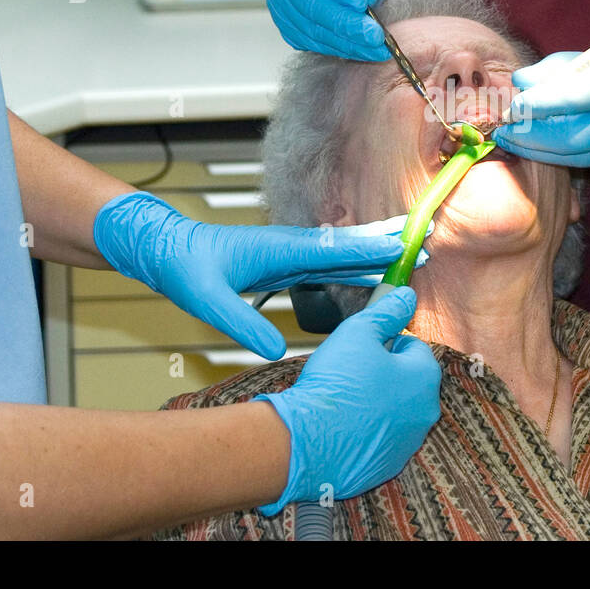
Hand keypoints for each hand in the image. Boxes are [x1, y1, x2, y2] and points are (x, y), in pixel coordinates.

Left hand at [93, 192, 424, 358]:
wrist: (167, 249)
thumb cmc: (185, 268)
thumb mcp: (207, 300)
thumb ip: (240, 323)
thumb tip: (273, 351)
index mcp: (279, 249)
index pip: (332, 250)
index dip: (367, 250)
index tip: (400, 247)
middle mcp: (291, 246)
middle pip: (347, 244)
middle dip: (384, 242)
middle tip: (421, 237)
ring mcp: (291, 253)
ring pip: (342, 253)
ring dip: (374, 253)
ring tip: (408, 252)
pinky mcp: (287, 262)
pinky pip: (329, 264)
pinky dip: (354, 265)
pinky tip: (370, 274)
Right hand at [256, 286, 440, 513]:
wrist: (307, 442)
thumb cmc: (335, 383)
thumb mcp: (358, 332)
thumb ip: (387, 311)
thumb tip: (406, 296)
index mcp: (425, 377)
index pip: (413, 347)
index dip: (386, 342)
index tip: (364, 346)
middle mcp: (425, 412)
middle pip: (407, 380)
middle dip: (383, 373)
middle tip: (350, 372)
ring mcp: (408, 442)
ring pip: (394, 410)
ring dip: (376, 403)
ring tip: (343, 399)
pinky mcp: (388, 465)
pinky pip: (380, 438)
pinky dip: (366, 430)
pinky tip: (341, 425)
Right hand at [261, 0, 389, 60]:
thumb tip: (363, 1)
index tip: (360, 1)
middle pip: (309, 3)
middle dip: (346, 22)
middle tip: (375, 34)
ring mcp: (278, 2)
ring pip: (311, 28)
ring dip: (346, 41)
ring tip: (375, 47)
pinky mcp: (286, 26)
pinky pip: (311, 41)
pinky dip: (338, 47)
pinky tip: (361, 49)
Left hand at [492, 49, 589, 177]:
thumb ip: (570, 67)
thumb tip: (525, 79)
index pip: (567, 97)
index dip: (534, 103)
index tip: (511, 103)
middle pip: (562, 137)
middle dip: (528, 136)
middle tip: (502, 131)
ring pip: (572, 157)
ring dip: (541, 150)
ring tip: (516, 141)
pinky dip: (568, 154)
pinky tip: (551, 148)